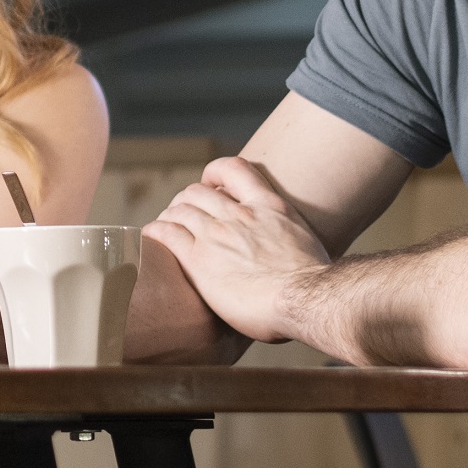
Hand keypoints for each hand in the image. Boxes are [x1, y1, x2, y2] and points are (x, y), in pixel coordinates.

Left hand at [160, 158, 332, 347]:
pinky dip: (155, 231)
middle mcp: (239, 214)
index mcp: (268, 207)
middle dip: (186, 200)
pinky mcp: (199, 259)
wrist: (308, 298)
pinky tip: (151, 238)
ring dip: (169, 216)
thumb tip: (291, 256)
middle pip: (198, 191)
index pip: (233, 169)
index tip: (209, 184)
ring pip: (179, 210)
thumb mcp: (308, 245)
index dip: (214, 173)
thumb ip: (288, 240)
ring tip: (165, 228)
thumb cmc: (316, 285)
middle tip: (183, 217)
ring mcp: (217, 233)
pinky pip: (167, 233)